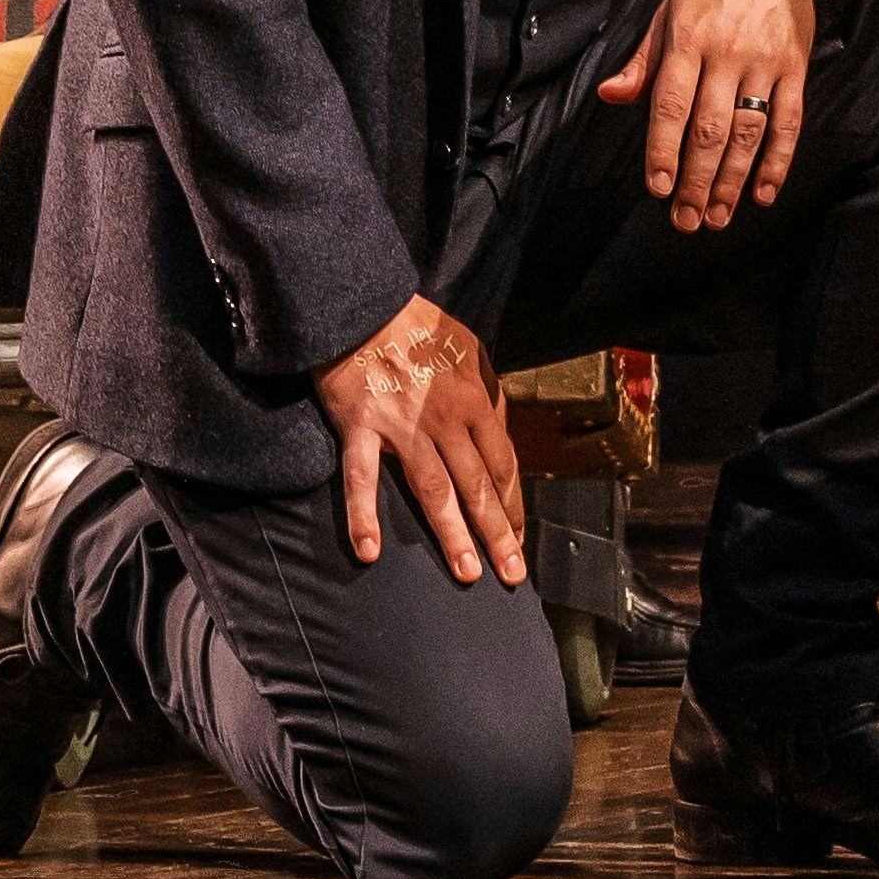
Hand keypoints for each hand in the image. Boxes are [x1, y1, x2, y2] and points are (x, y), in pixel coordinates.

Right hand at [317, 293, 526, 582]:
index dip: (513, 503)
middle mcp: (444, 418)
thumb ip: (489, 388)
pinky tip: (369, 551)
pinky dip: (363, 515)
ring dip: (452, 534)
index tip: (518, 535)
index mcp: (473, 399)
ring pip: (433, 490)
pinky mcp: (360, 427)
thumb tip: (502, 425)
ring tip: (468, 572)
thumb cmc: (416, 325)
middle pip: (477, 485)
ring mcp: (401, 426)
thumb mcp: (468, 346)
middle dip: (497, 532)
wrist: (361, 304)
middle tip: (510, 574)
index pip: (502, 464)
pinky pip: (361, 478)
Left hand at [593, 0, 833, 234]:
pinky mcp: (796, 64)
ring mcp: (766, 59)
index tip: (656, 188)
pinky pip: (788, 120)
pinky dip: (777, 160)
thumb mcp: (668, 9)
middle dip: (696, 179)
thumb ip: (644, 60)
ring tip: (717, 216)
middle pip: (710, 127)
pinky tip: (764, 193)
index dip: (663, 149)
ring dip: (733, 180)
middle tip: (686, 220)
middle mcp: (727, 50)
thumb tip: (610, 97)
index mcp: (687, 35)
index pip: (670, 103)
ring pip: (748, 131)